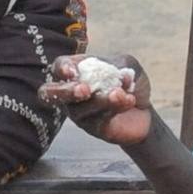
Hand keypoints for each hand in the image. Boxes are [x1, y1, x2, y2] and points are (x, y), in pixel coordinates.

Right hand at [42, 53, 156, 147]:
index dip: (62, 68)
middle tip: (84, 90)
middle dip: (64, 91)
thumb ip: (120, 65)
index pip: (59, 66)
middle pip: (49, 94)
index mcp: (76, 72)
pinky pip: (97, 120)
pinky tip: (129, 100)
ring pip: (78, 109)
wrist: (143, 110)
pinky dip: (114, 108)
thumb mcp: (128, 66)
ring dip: (100, 100)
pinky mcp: (93, 128)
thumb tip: (119, 74)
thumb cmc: (129, 84)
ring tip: (120, 93)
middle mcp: (71, 93)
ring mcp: (79, 113)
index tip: (73, 72)